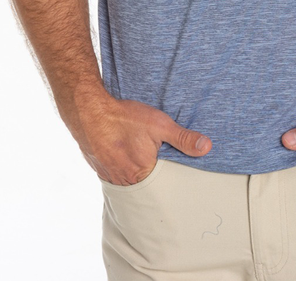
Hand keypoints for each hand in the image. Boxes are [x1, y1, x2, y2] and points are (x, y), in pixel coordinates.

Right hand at [74, 94, 211, 185]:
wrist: (88, 111)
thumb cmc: (124, 118)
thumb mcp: (159, 124)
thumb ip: (183, 138)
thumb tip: (207, 148)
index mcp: (142, 174)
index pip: (162, 185)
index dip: (169, 177)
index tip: (174, 171)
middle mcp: (124, 181)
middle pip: (145, 185)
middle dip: (152, 178)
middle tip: (156, 164)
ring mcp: (109, 176)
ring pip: (128, 181)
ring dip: (135, 174)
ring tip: (140, 161)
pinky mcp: (99, 168)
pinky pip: (114, 175)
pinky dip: (121, 169)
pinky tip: (123, 157)